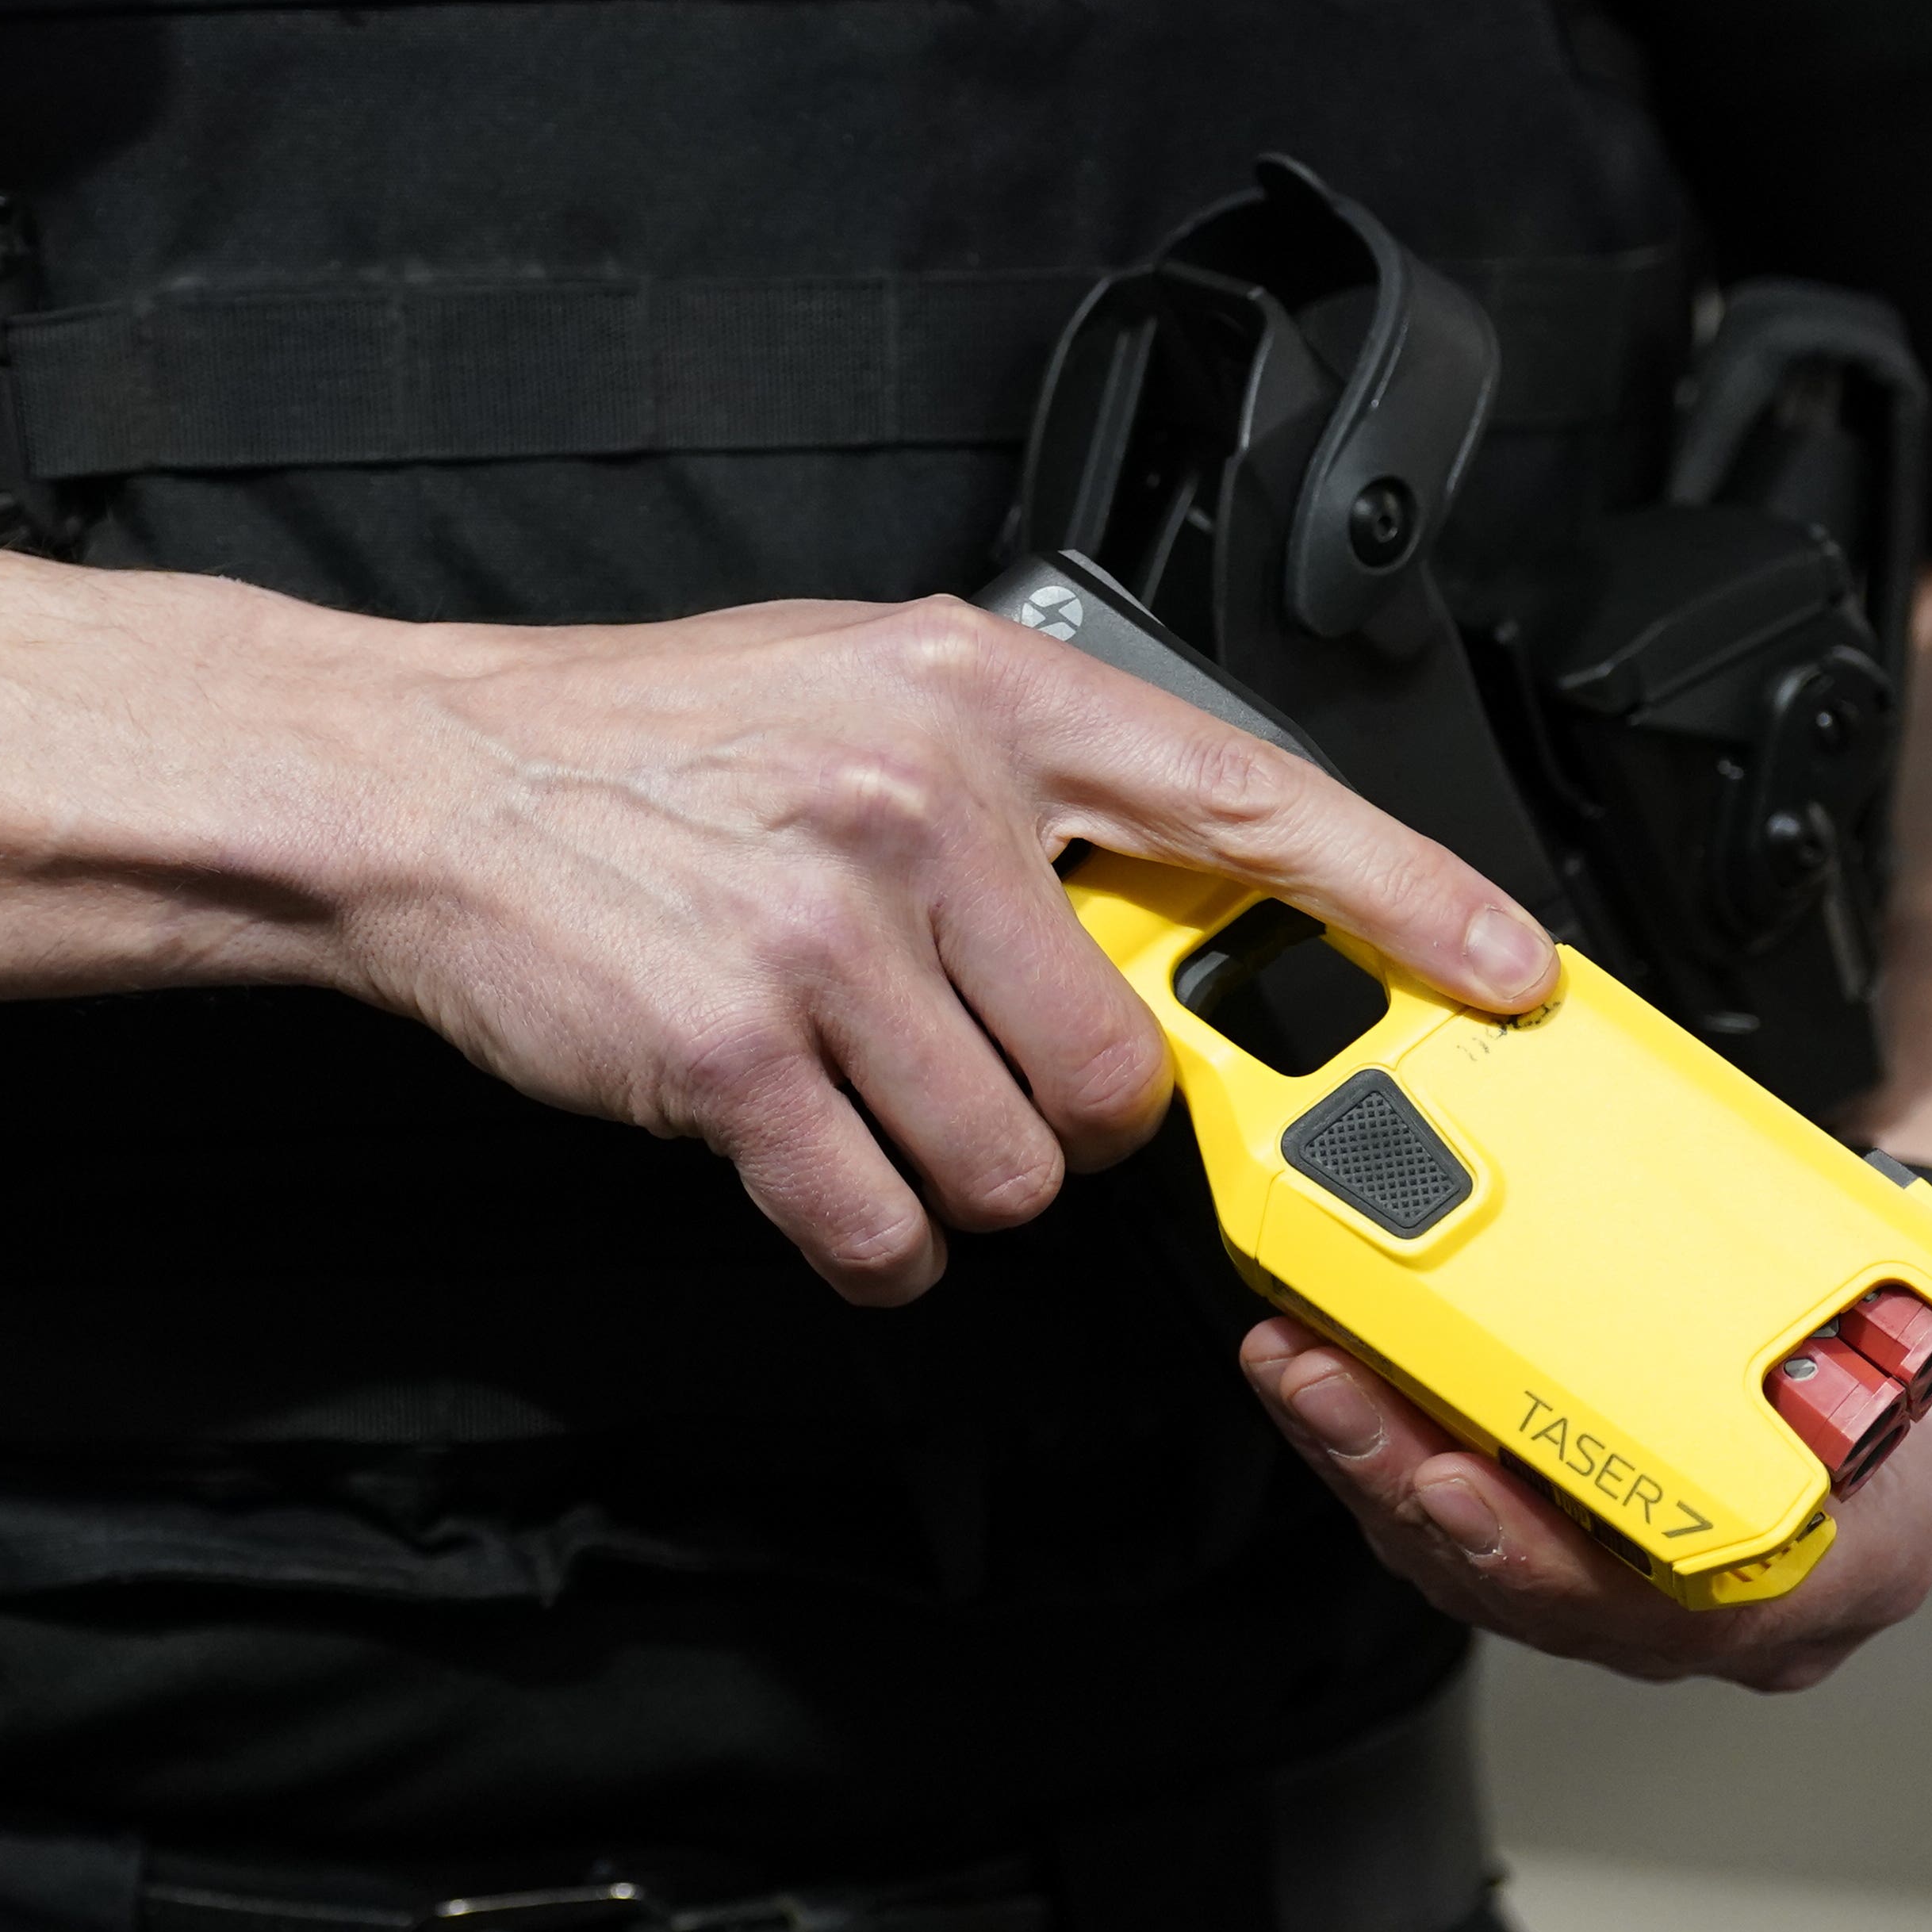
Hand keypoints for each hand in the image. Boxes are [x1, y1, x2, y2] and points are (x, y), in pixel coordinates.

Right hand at [331, 596, 1556, 1308]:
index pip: (1246, 800)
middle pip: (1121, 1064)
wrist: (424, 788)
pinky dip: (870, 1238)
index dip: (1402, 898)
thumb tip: (1168, 898)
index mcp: (975, 697)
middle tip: (964, 1062)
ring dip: (953, 1175)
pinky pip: (885, 1227)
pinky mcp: (738, 1053)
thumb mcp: (859, 694)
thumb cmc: (645, 746)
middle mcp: (921, 803)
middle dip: (1063, 1107)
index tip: (1507, 972)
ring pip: (1012, 1165)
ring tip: (860, 1098)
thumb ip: (1018, 781)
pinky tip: (815, 1170)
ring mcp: (830, 931)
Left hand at [1236, 1311, 1931, 1690]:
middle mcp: (1704, 1619)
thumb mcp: (1923, 1359)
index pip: (1655, 1611)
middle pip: (1520, 1585)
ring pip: (1462, 1560)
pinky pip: (1445, 1525)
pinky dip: (1375, 1452)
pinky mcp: (1555, 1548)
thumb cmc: (1902, 1367)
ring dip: (1362, 1461)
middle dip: (1399, 1482)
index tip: (1452, 1481)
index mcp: (1807, 1588)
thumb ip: (1859, 1348)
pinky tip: (1322, 1381)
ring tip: (1296, 1365)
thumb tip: (1817, 1270)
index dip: (1536, 1554)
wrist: (1900, 1373)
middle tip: (1325, 1391)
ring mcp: (1623, 1597)